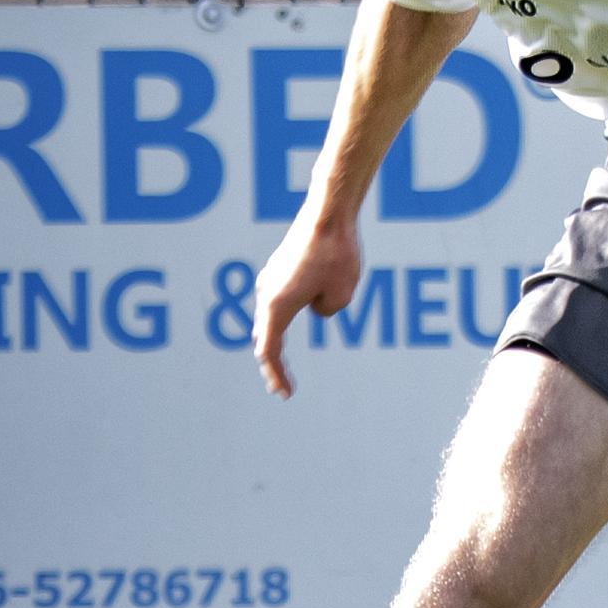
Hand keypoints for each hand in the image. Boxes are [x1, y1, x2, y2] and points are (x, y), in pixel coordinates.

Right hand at [252, 218, 362, 398]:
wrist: (329, 213)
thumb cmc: (337, 255)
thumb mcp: (341, 296)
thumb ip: (326, 310)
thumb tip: (315, 304)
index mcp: (277, 306)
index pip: (270, 351)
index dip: (276, 375)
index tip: (285, 394)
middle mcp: (267, 292)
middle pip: (266, 336)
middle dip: (273, 362)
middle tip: (281, 386)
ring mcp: (271, 277)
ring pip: (273, 315)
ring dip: (276, 337)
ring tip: (277, 362)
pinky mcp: (281, 266)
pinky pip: (281, 297)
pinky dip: (284, 315)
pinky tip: (291, 319)